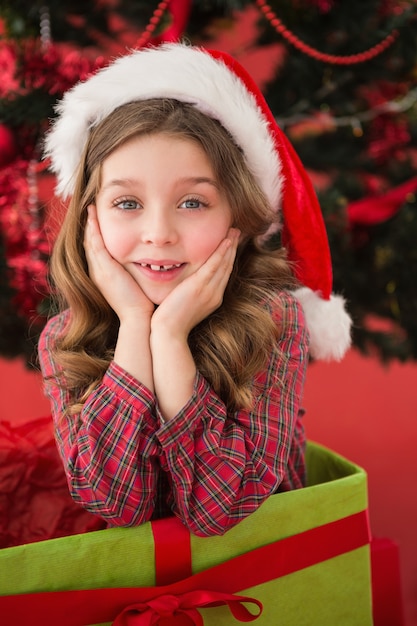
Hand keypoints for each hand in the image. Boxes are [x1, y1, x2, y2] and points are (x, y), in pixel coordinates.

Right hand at [84, 205, 153, 321]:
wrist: (138, 318)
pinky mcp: (104, 268)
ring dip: (89, 223)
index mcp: (104, 275)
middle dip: (90, 225)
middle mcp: (98, 271)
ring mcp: (99, 270)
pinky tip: (94, 215)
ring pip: (90, 241)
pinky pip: (95, 243)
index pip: (97, 249)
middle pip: (90, 243)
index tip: (99, 219)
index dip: (96, 233)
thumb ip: (136, 272)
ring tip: (91, 207)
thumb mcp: (135, 284)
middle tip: (91, 208)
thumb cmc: (142, 304)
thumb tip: (148, 263)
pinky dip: (93, 228)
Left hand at [151, 228, 239, 338]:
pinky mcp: (200, 287)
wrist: (169, 332)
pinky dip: (221, 252)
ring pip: (224, 264)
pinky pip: (214, 265)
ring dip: (230, 246)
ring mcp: (209, 291)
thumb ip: (189, 293)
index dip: (228, 258)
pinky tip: (226, 241)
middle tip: (237, 232)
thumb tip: (186, 284)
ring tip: (234, 231)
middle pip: (227, 267)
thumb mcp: (185, 305)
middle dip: (233, 248)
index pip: (223, 274)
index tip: (230, 244)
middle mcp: (215, 294)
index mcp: (213, 299)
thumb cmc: (171, 321)